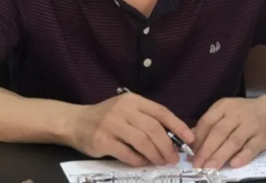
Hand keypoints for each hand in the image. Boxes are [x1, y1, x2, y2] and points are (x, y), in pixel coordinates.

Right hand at [68, 92, 193, 166]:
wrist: (76, 122)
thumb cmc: (107, 118)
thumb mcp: (127, 111)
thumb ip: (146, 119)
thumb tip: (174, 137)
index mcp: (133, 100)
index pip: (160, 111)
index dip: (177, 125)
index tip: (189, 139)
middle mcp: (123, 109)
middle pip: (153, 128)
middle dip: (167, 145)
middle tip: (173, 158)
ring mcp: (112, 124)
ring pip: (142, 141)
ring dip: (155, 154)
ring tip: (161, 162)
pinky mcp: (102, 140)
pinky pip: (127, 153)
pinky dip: (139, 161)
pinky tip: (143, 164)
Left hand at [192, 93, 265, 168]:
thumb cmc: (243, 112)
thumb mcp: (225, 112)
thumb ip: (209, 125)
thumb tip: (190, 141)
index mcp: (224, 106)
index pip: (207, 122)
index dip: (198, 138)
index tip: (189, 154)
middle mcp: (237, 114)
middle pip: (219, 132)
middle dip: (207, 150)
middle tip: (197, 165)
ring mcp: (251, 125)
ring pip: (234, 141)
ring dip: (220, 155)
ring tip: (210, 168)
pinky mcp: (263, 137)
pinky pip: (252, 147)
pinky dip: (243, 156)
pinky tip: (233, 164)